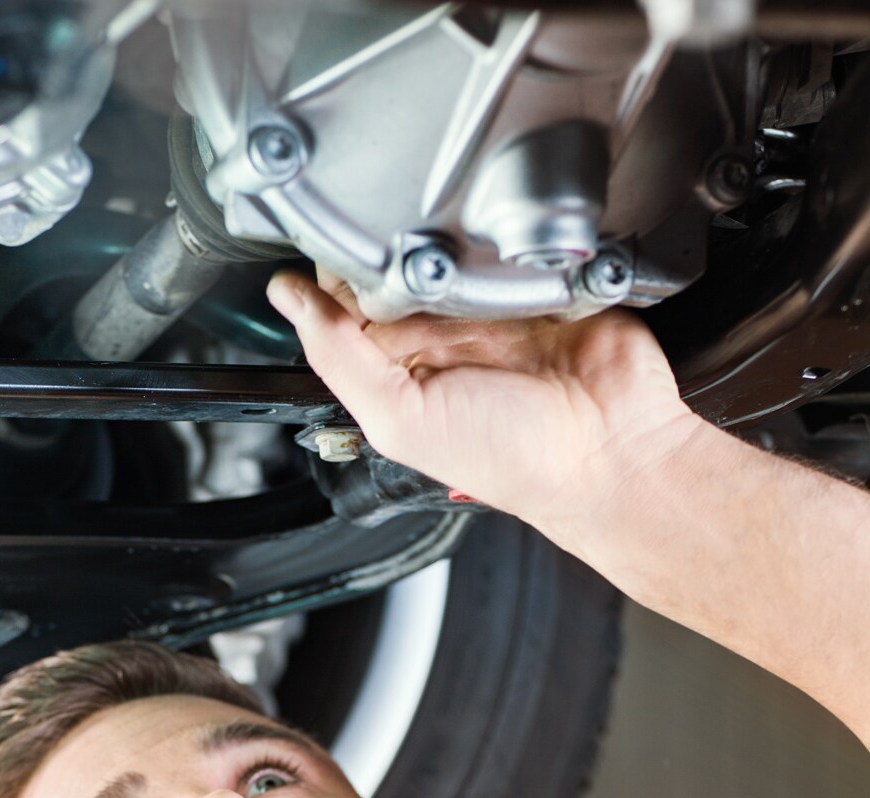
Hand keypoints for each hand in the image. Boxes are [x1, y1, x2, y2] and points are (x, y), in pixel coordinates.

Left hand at [266, 271, 703, 537]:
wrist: (610, 453)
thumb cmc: (514, 460)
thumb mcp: (400, 418)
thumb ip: (338, 357)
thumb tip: (286, 297)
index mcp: (398, 367)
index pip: (347, 298)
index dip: (341, 272)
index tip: (344, 250)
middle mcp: (443, 332)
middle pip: (398, 261)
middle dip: (402, 253)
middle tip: (424, 267)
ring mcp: (495, 304)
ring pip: (455, 243)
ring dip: (459, 242)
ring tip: (475, 271)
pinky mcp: (545, 281)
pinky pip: (515, 239)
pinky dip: (511, 239)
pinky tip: (512, 254)